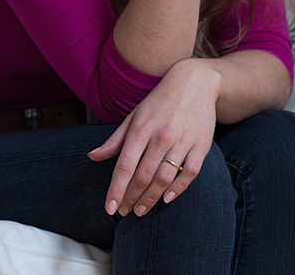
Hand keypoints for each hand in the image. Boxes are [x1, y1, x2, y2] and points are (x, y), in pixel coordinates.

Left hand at [88, 59, 220, 216]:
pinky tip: (167, 198)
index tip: (110, 208)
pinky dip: (178, 189)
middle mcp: (162, 136)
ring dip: (151, 198)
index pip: (125, 166)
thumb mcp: (135, 115)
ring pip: (165, 178)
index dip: (116, 190)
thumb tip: (93, 156)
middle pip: (143, 176)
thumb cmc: (160, 101)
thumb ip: (115, 139)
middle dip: (131, 198)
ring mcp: (183, 141)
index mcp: (142, 129)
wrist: (196, 82)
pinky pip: (190, 173)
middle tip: (124, 212)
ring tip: (141, 210)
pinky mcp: (201, 145)